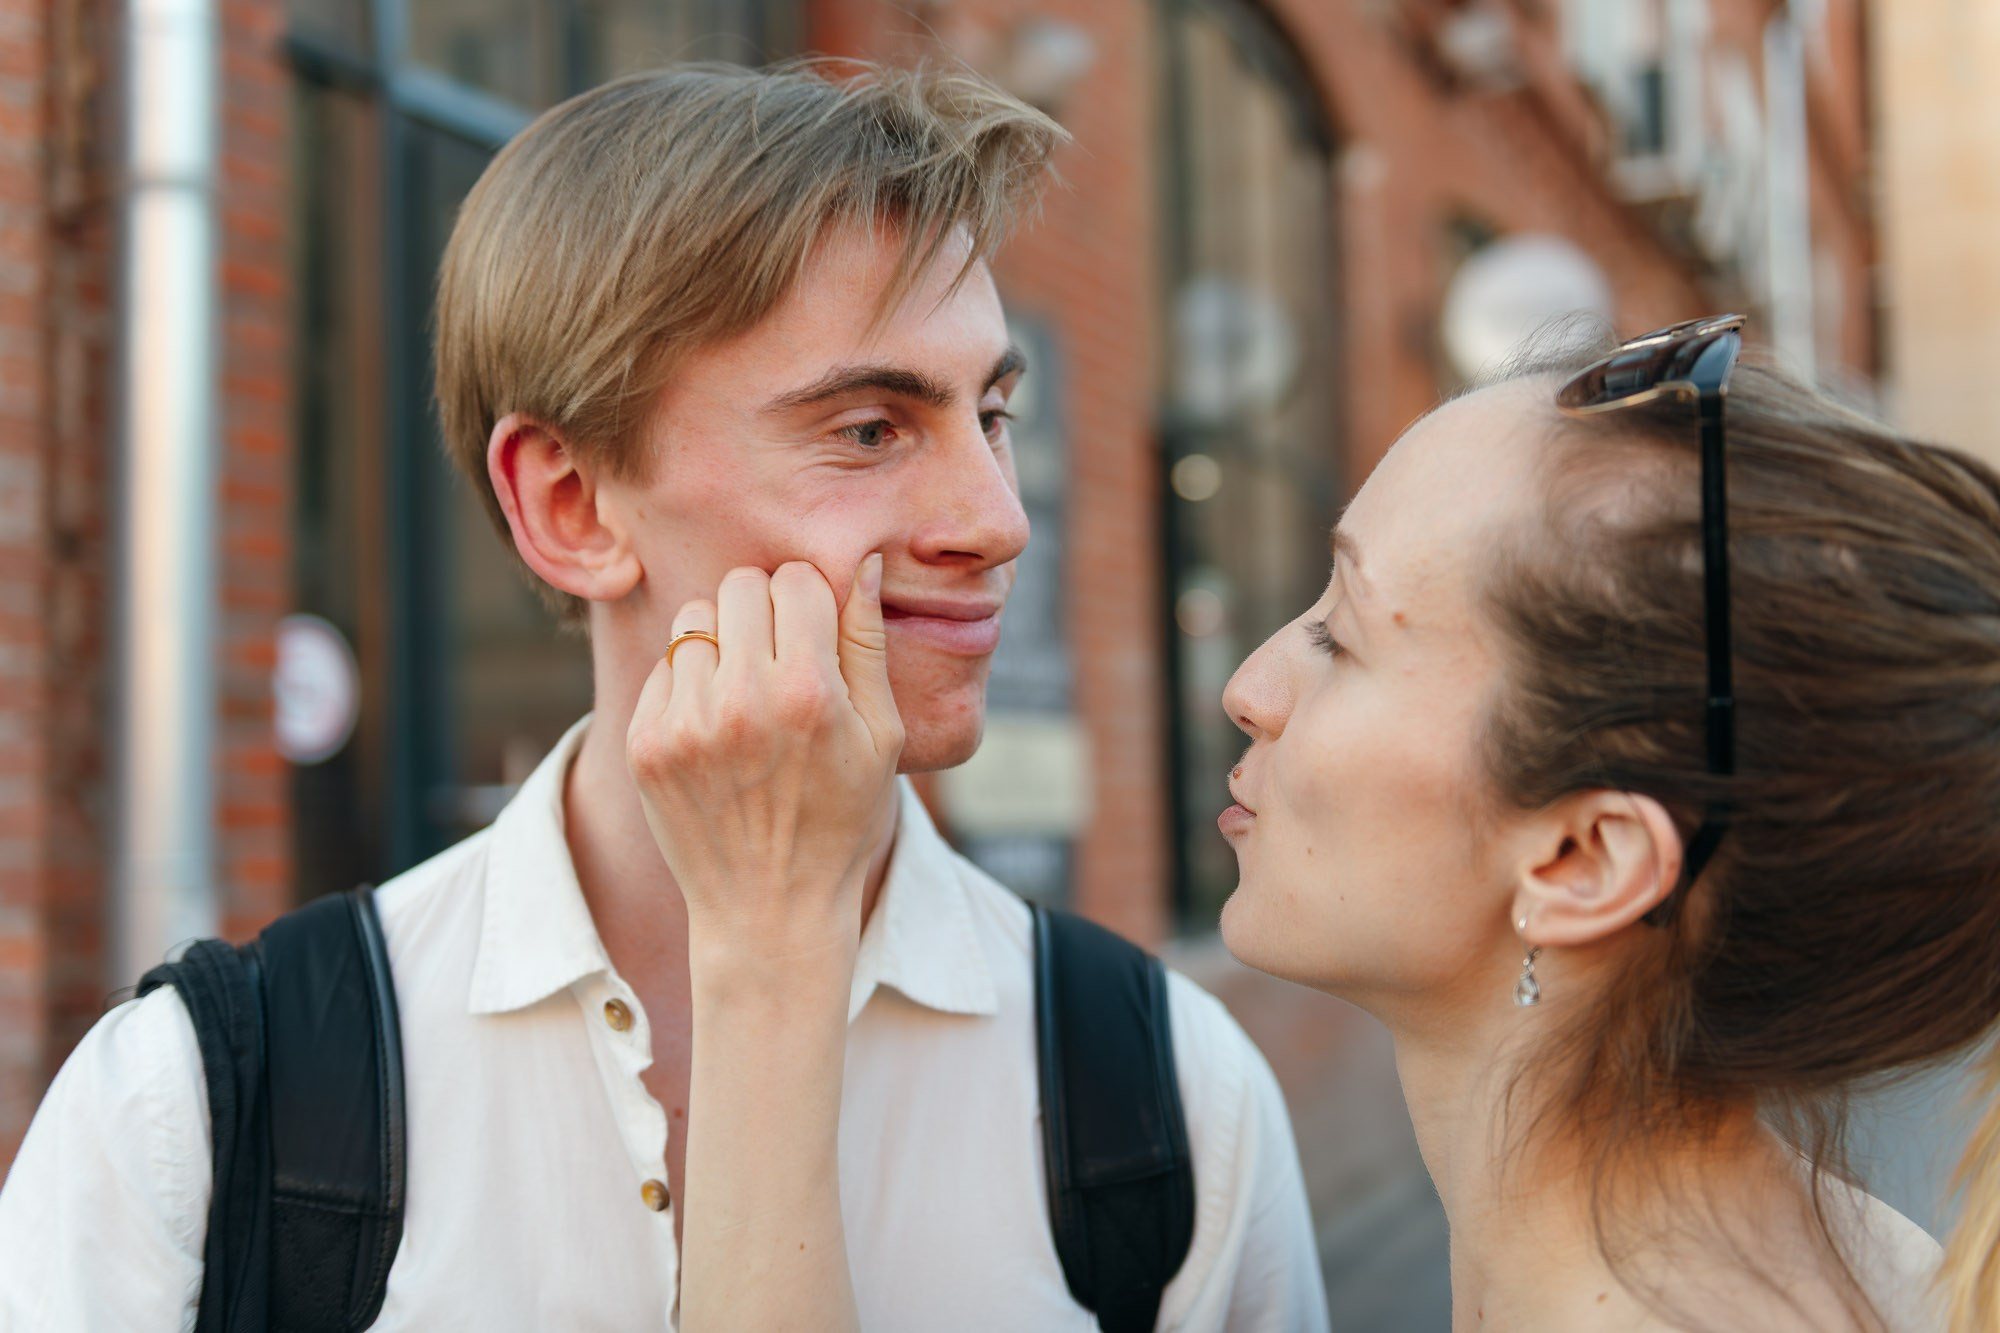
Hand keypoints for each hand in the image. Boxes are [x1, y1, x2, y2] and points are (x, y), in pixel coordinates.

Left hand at [625, 554, 902, 967]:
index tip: (816, 632)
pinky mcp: (645, 743)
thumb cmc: (840, 818)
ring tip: (746, 690)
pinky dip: (690, 683)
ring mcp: (685, 723)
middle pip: (740, 585)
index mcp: (809, 693)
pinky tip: (717, 729)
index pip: (796, 580)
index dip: (812, 600)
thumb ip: (868, 644)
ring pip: (694, 618)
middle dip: (764, 608)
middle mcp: (741, 701)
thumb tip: (866, 563)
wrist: (769, 908)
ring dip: (722, 640)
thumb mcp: (880, 735)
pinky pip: (664, 666)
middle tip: (781, 655)